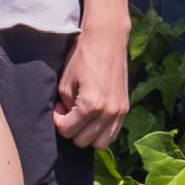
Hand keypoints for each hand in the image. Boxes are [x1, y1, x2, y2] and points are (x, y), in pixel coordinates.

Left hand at [53, 18, 128, 147]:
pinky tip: (94, 118)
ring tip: (81, 118)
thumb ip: (64, 105)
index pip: (67, 130)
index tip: (58, 108)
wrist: (106, 41)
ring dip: (88, 135)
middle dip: (72, 129)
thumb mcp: (65, 82)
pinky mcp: (126, 109)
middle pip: (83, 141)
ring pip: (100, 143)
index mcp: (91, 105)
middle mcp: (108, 112)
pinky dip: (101, 131)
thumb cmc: (82, 58)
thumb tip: (65, 116)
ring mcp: (119, 112)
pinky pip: (113, 134)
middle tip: (69, 112)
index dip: (58, 121)